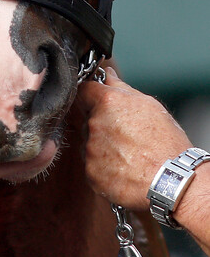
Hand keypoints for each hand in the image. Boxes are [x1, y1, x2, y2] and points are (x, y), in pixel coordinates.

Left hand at [77, 67, 190, 210]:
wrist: (171, 181)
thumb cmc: (166, 143)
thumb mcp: (149, 106)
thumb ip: (121, 87)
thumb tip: (107, 74)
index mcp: (108, 102)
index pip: (84, 91)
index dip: (92, 97)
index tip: (100, 103)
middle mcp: (95, 124)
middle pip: (89, 119)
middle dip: (102, 124)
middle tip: (126, 135)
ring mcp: (90, 150)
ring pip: (90, 143)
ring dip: (102, 146)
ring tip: (129, 154)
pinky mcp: (91, 172)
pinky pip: (93, 166)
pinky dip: (104, 168)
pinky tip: (124, 169)